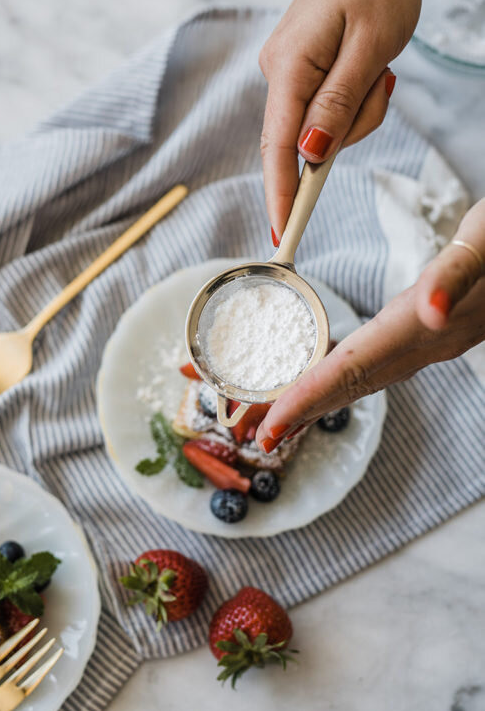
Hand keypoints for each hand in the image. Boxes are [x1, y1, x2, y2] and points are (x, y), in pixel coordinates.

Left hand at [255, 200, 484, 450]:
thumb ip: (458, 274)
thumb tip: (430, 311)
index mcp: (420, 324)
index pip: (352, 370)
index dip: (307, 399)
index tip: (268, 428)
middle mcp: (425, 345)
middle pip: (349, 386)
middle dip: (299, 413)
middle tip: (253, 436)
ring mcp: (432, 344)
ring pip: (362, 381)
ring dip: (316, 402)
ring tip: (276, 421)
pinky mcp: (436, 335)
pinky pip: (375, 366)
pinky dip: (339, 380)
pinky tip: (325, 381)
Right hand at [259, 0, 421, 240]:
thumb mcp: (371, 48)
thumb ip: (338, 104)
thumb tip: (311, 154)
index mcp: (289, 67)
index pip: (278, 147)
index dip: (280, 194)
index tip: (281, 236)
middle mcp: (277, 71)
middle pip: (304, 138)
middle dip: (345, 132)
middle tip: (382, 82)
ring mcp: (286, 70)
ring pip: (320, 125)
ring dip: (358, 110)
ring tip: (380, 67)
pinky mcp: (299, 69)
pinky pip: (324, 107)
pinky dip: (353, 99)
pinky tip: (368, 68)